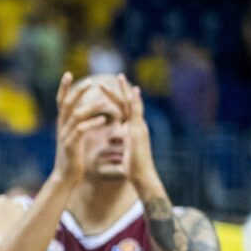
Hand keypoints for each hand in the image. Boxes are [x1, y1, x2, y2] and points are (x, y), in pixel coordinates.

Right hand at [51, 73, 109, 184]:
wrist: (65, 175)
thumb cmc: (71, 157)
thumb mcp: (72, 137)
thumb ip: (75, 124)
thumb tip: (80, 112)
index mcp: (62, 123)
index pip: (61, 101)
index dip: (64, 87)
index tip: (68, 73)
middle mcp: (61, 127)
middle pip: (67, 104)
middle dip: (78, 92)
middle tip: (90, 81)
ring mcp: (65, 135)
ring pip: (75, 116)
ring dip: (89, 107)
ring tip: (103, 101)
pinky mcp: (71, 145)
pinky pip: (81, 130)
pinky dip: (92, 123)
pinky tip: (103, 119)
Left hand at [115, 74, 159, 192]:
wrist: (141, 176)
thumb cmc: (132, 167)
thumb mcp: (123, 149)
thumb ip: (121, 140)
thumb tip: (115, 137)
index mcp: (130, 129)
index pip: (122, 110)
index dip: (115, 99)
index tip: (109, 89)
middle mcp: (136, 125)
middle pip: (127, 103)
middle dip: (121, 90)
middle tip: (117, 75)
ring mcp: (138, 127)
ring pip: (132, 104)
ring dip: (126, 90)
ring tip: (120, 77)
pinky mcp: (139, 131)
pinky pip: (136, 113)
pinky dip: (135, 101)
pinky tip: (133, 91)